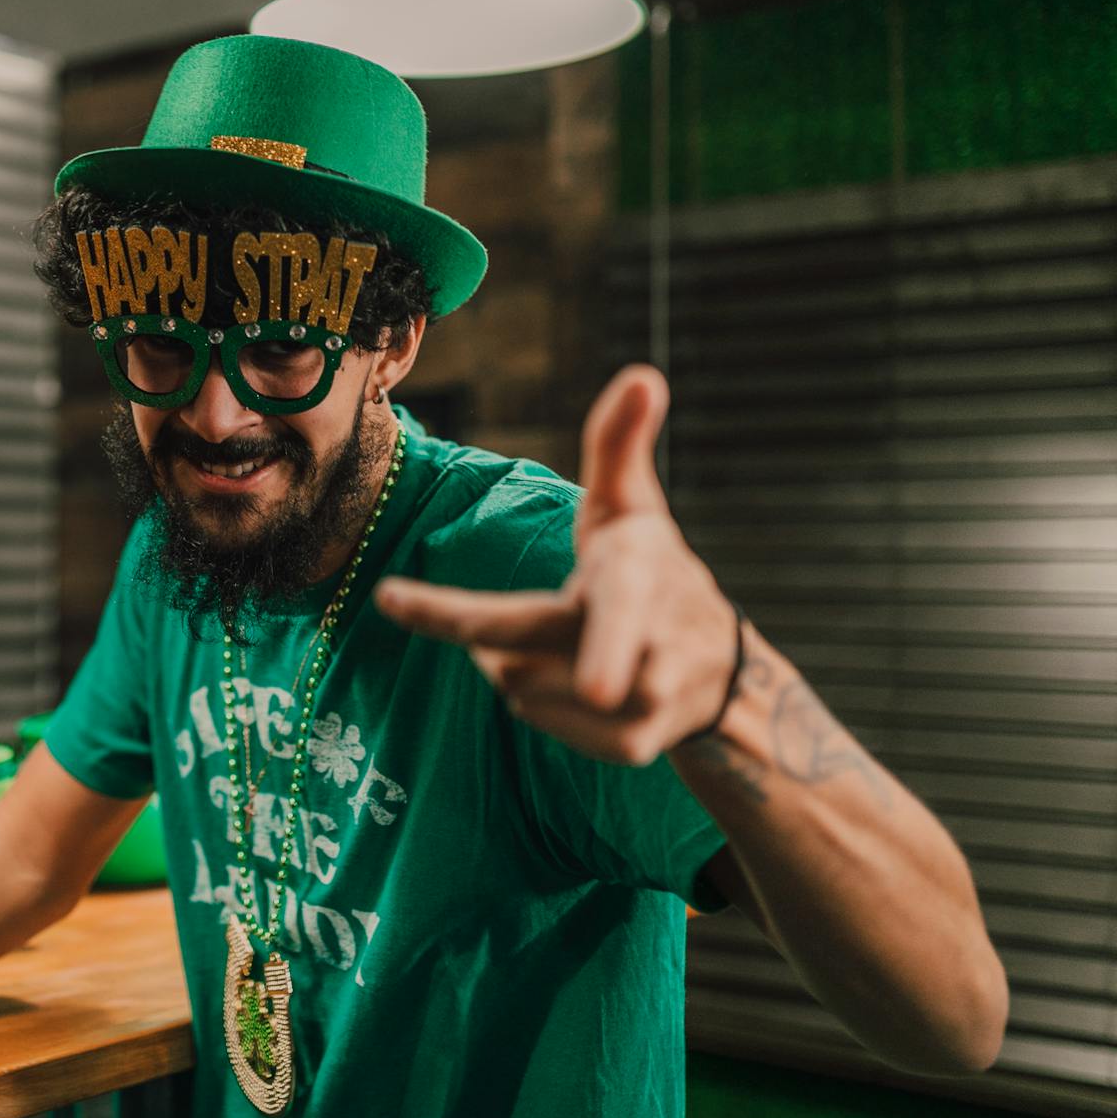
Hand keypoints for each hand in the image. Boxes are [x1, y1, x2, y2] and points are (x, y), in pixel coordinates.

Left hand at [375, 365, 737, 765]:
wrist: (729, 675)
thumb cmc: (656, 574)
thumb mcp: (635, 509)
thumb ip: (620, 445)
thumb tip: (643, 372)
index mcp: (631, 579)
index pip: (539, 597)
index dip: (459, 608)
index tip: (387, 599)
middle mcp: (640, 644)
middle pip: (524, 664)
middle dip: (473, 641)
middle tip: (397, 601)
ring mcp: (640, 700)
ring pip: (522, 690)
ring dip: (513, 665)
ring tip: (550, 640)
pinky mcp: (635, 745)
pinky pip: (542, 721)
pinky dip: (541, 703)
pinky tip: (568, 683)